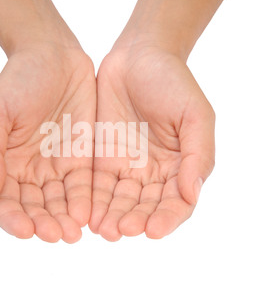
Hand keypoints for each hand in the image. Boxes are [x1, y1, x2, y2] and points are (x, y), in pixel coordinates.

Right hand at [0, 47, 95, 242]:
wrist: (54, 58)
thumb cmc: (19, 81)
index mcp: (4, 164)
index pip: (4, 202)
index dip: (12, 219)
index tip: (25, 230)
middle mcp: (29, 171)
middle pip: (34, 208)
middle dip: (44, 224)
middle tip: (57, 235)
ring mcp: (55, 167)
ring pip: (58, 203)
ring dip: (64, 220)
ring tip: (73, 233)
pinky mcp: (80, 159)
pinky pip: (81, 187)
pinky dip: (83, 202)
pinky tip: (88, 214)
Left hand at [89, 46, 214, 240]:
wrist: (138, 57)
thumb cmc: (173, 82)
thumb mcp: (195, 115)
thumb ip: (198, 155)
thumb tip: (191, 194)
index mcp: (180, 166)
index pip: (176, 202)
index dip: (167, 218)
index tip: (154, 230)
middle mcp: (153, 172)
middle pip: (144, 206)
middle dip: (134, 220)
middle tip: (121, 230)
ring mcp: (126, 167)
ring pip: (119, 201)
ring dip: (112, 217)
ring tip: (103, 229)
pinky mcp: (102, 158)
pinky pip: (98, 185)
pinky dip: (94, 201)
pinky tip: (88, 213)